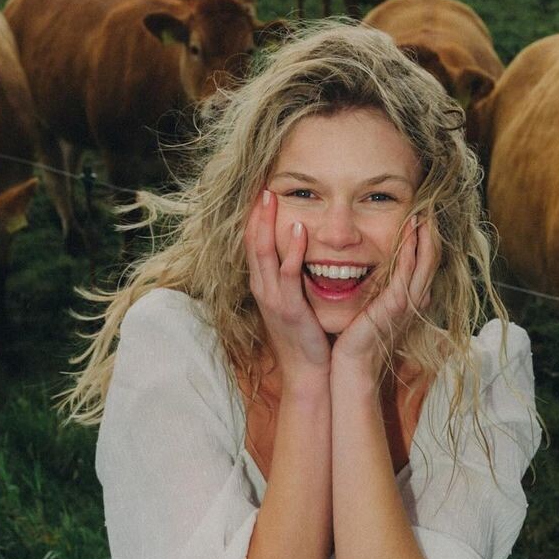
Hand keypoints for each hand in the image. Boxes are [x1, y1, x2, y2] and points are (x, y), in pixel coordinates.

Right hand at [245, 189, 330, 375]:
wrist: (307, 372)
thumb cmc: (305, 337)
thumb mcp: (294, 302)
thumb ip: (293, 279)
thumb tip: (301, 253)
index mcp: (263, 286)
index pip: (253, 245)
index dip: (254, 218)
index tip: (260, 193)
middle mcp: (262, 289)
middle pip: (252, 243)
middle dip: (256, 213)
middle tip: (262, 185)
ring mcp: (272, 298)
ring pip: (263, 253)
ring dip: (268, 223)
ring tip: (272, 197)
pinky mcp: (288, 308)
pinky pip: (287, 273)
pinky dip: (291, 250)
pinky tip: (298, 229)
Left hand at [332, 217, 436, 374]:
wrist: (354, 367)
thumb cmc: (359, 340)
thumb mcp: (374, 311)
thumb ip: (381, 292)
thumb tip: (377, 273)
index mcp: (412, 299)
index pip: (426, 263)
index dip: (427, 240)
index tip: (423, 217)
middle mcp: (416, 299)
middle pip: (432, 258)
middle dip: (430, 232)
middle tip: (427, 207)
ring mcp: (409, 302)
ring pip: (424, 261)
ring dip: (424, 235)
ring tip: (422, 213)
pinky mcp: (396, 304)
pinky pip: (407, 270)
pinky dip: (411, 248)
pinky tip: (410, 231)